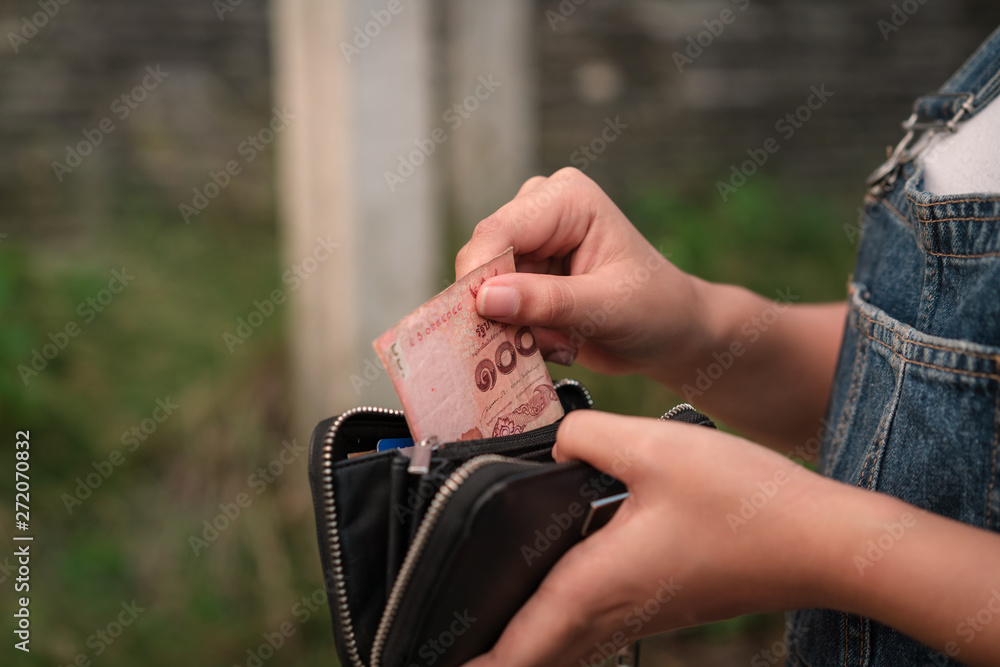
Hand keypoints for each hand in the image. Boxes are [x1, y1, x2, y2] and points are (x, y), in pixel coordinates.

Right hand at [455, 167, 704, 376]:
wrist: (672, 332)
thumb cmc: (655, 309)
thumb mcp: (607, 308)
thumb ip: (548, 301)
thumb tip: (485, 298)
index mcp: (566, 199)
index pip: (498, 232)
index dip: (479, 276)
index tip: (478, 321)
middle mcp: (540, 212)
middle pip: (484, 261)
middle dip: (501, 310)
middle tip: (541, 344)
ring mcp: (530, 244)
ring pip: (485, 291)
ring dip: (515, 328)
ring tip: (563, 343)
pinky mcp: (524, 275)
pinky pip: (496, 310)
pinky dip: (521, 335)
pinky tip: (560, 342)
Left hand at [460, 409, 834, 666]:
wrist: (821, 542)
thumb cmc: (744, 502)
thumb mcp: (651, 447)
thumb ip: (585, 437)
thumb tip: (556, 447)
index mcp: (597, 584)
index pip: (516, 647)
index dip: (472, 666)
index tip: (426, 664)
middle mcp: (615, 612)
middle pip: (535, 658)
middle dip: (488, 661)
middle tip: (443, 647)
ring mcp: (642, 615)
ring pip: (565, 648)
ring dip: (523, 645)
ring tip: (483, 631)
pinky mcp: (662, 604)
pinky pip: (593, 630)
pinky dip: (557, 629)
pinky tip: (552, 594)